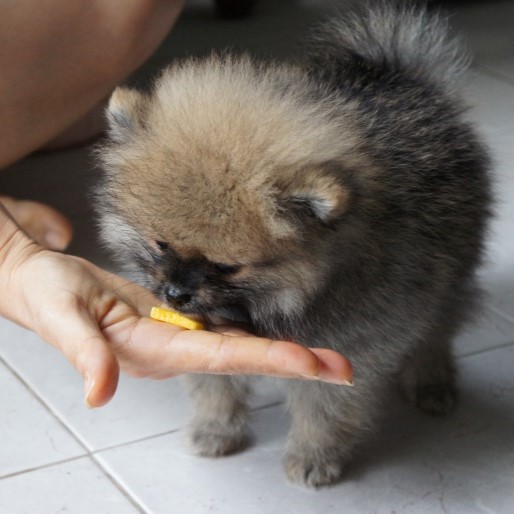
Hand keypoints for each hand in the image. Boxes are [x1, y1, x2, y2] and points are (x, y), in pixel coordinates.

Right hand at [0, 210, 352, 407]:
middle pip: (243, 356)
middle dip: (294, 363)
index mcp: (155, 350)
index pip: (220, 356)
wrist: (41, 284)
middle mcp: (174, 349)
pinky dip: (258, 336)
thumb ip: (84, 353)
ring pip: (239, 345)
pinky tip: (282, 338)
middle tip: (342, 367)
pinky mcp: (177, 320)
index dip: (265, 357)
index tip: (308, 363)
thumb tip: (99, 395)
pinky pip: (224, 329)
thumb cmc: (48, 295)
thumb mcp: (62, 316)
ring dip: (284, 352)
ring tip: (328, 357)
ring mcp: (178, 336)